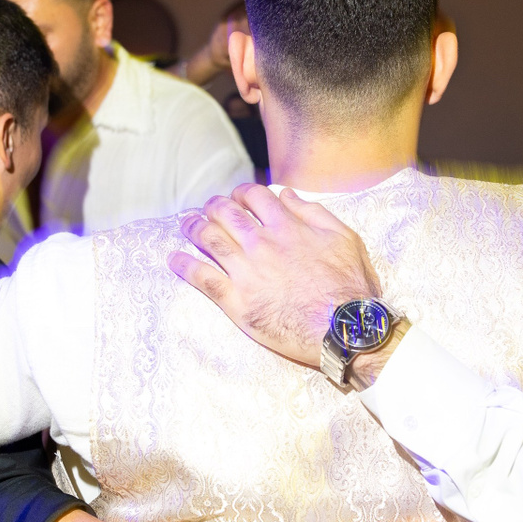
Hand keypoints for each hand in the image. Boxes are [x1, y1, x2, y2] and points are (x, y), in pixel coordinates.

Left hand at [169, 184, 381, 368]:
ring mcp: (246, 272)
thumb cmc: (349, 286)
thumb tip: (287, 194)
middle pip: (225, 214)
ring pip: (209, 240)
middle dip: (212, 206)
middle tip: (207, 208)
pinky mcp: (237, 301)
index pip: (254, 197)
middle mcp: (261, 244)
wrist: (343, 328)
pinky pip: (203, 279)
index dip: (241, 193)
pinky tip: (173, 259)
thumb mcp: (344, 238)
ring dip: (193, 227)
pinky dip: (185, 266)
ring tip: (185, 224)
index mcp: (287, 227)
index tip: (237, 199)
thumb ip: (314, 213)